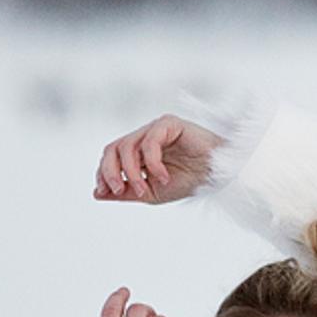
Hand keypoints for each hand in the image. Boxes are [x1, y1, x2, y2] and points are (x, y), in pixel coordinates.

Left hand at [93, 116, 218, 204]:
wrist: (219, 175)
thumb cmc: (190, 182)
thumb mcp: (152, 193)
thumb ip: (126, 192)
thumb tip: (96, 193)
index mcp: (139, 151)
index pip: (110, 157)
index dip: (103, 173)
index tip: (104, 192)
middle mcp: (144, 137)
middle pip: (112, 148)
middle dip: (110, 171)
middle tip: (118, 190)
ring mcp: (155, 129)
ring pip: (127, 147)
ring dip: (131, 172)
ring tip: (145, 189)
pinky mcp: (168, 123)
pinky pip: (149, 143)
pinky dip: (152, 164)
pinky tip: (164, 177)